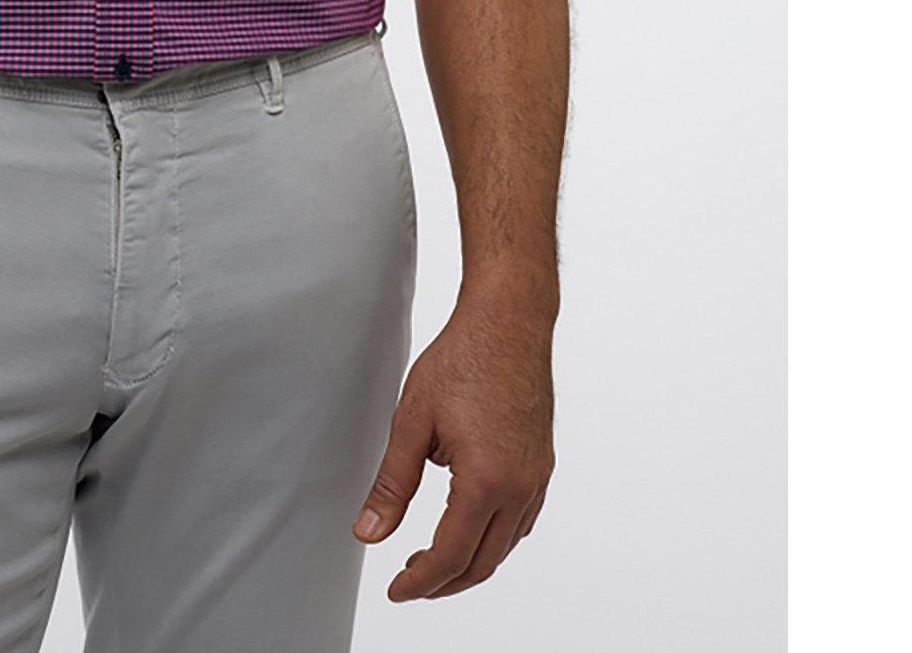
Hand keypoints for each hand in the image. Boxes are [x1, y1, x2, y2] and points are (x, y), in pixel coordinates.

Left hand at [352, 292, 554, 600]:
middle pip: (482, 562)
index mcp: (485, 481)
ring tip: (434, 560)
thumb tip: (369, 532)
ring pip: (505, 546)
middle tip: (410, 582)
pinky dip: (494, 537)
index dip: (420, 582)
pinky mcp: (542, 464)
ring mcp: (536, 477)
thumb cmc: (463, 359)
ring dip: (471, 562)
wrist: (509, 321)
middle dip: (444, 582)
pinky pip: (521, 521)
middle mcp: (519, 487)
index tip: (397, 590)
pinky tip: (470, 526)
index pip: (450, 556)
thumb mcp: (412, 421)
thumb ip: (392, 484)